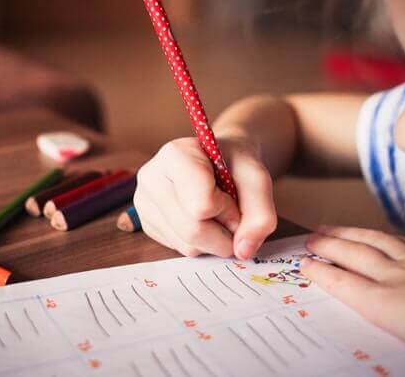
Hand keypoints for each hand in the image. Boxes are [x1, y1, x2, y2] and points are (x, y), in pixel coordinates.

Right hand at [134, 136, 276, 258]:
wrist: (219, 161)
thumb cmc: (235, 164)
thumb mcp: (257, 179)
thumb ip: (260, 213)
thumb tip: (243, 251)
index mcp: (174, 155)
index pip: (201, 205)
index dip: (227, 210)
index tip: (233, 195)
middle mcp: (151, 177)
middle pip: (192, 230)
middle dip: (223, 232)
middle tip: (231, 214)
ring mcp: (144, 202)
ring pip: (187, 245)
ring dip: (214, 240)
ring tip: (216, 214)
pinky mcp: (146, 224)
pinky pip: (179, 249)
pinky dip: (200, 243)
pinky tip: (201, 220)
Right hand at [301, 226, 404, 369]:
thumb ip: (388, 324)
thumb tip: (370, 314)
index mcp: (388, 306)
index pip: (343, 283)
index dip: (320, 272)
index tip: (304, 263)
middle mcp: (400, 278)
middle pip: (354, 255)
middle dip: (328, 245)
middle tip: (310, 238)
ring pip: (377, 241)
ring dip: (350, 233)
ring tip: (332, 228)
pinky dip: (387, 235)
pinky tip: (383, 235)